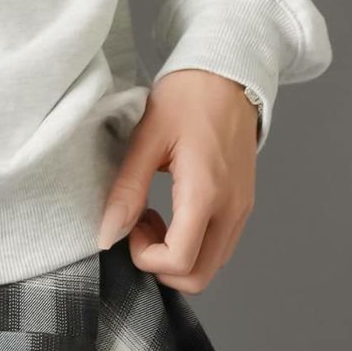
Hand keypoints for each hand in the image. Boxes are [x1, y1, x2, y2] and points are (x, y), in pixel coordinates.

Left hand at [95, 68, 258, 292]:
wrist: (227, 74)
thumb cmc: (188, 97)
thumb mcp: (148, 138)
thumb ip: (127, 189)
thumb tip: (107, 234)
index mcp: (206, 193)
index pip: (180, 261)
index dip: (145, 257)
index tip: (129, 224)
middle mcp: (232, 210)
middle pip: (199, 277)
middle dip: (161, 264)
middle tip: (138, 223)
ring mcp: (242, 210)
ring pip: (211, 265)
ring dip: (177, 255)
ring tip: (152, 213)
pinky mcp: (244, 204)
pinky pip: (219, 245)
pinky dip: (193, 243)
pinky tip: (173, 210)